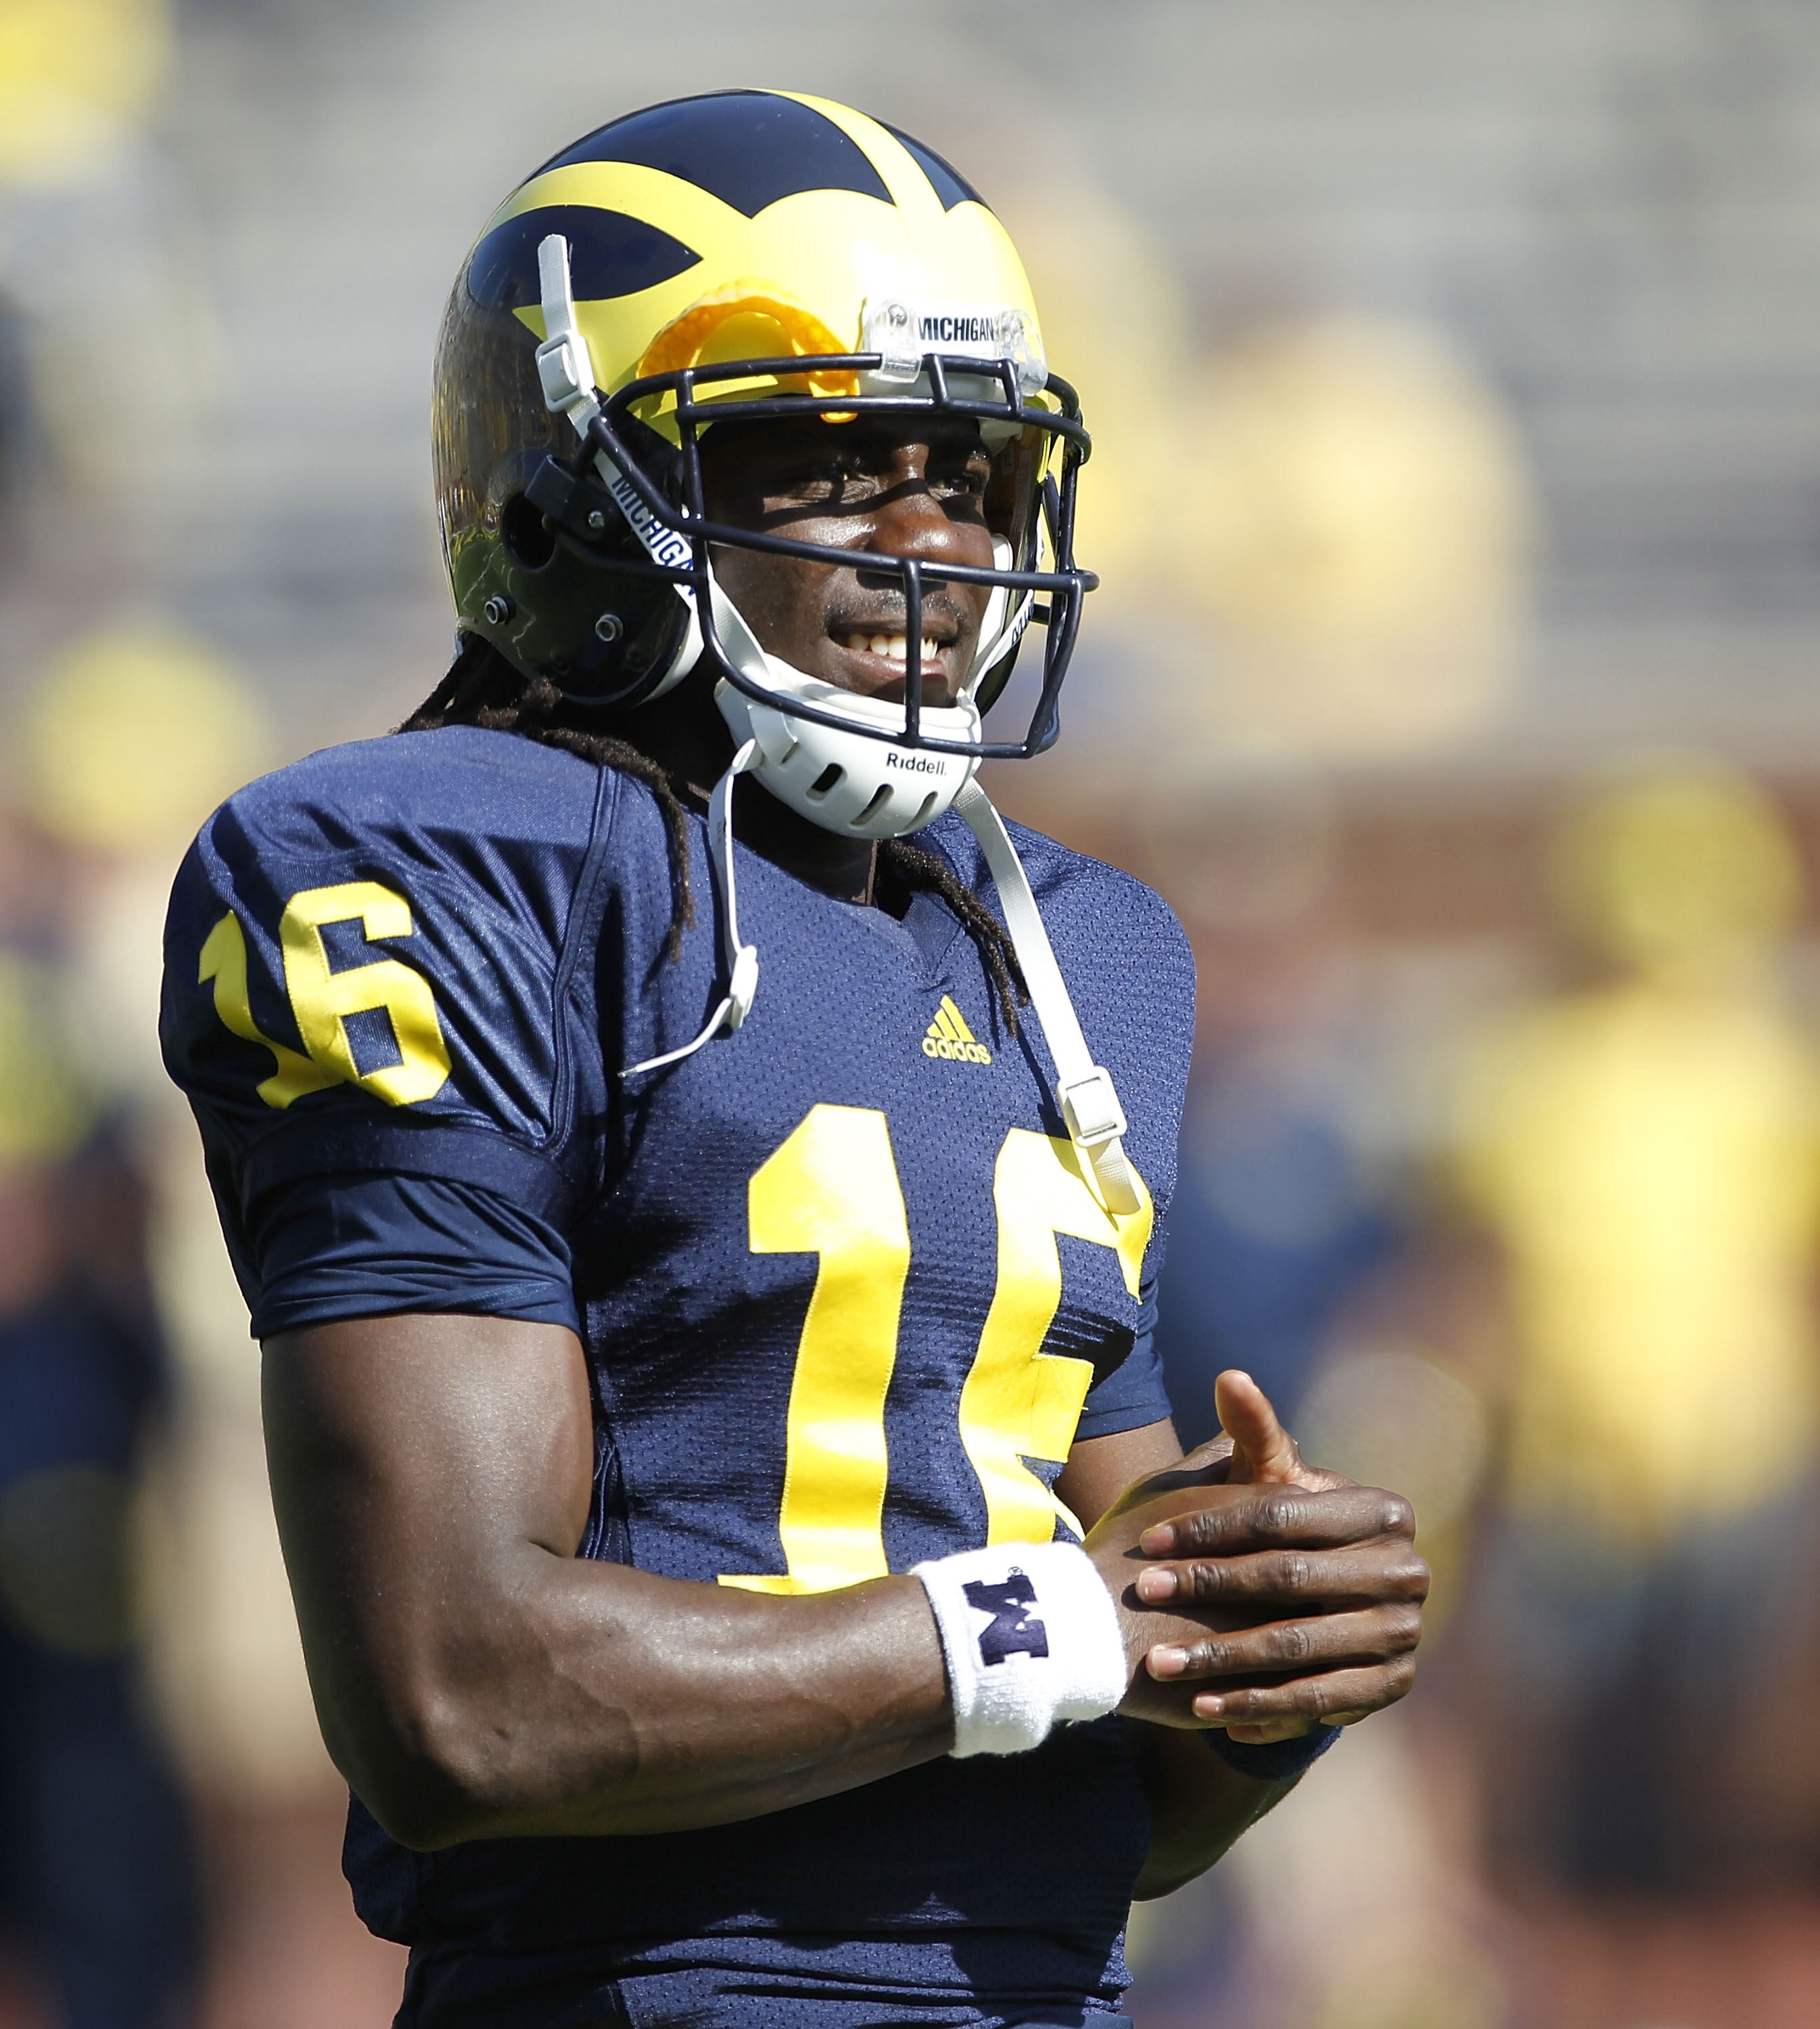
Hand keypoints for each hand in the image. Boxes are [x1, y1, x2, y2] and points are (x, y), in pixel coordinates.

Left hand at [1131, 1371, 1426, 1741]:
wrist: (1306, 1606)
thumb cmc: (1275, 1531)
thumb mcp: (1266, 1482)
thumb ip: (1253, 1432)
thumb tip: (1229, 1375)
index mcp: (1382, 1510)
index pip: (1281, 1516)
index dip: (1209, 1527)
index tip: (1148, 1543)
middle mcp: (1406, 1571)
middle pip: (1287, 1580)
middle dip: (1208, 1589)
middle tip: (1144, 1596)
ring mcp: (1403, 1632)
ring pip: (1296, 1648)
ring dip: (1222, 1660)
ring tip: (1160, 1664)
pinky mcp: (1391, 1686)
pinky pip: (1317, 1702)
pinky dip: (1259, 1707)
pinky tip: (1206, 1709)